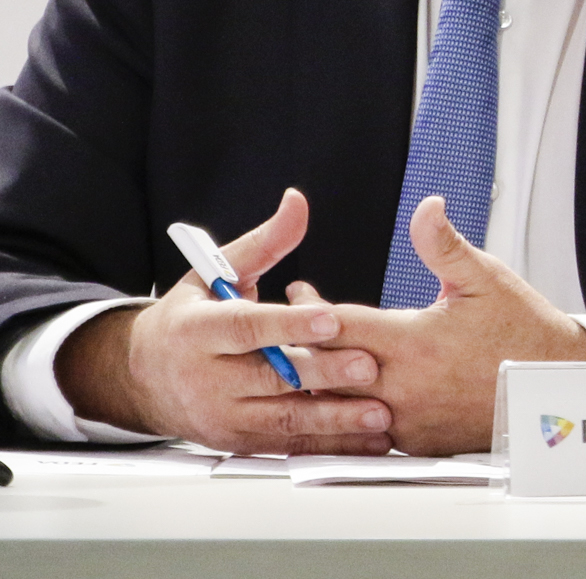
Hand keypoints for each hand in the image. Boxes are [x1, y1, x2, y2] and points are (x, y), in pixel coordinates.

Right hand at [55, 187, 391, 452]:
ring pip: (282, 421)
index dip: (289, 324)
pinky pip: (286, 447)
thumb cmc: (187, 321)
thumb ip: (264, 243)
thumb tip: (297, 204)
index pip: (246, 328)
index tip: (331, 318)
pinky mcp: (236, 443)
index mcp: (196, 331)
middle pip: (270, 378)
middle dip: (322, 374)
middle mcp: (205, 378)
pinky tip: (365, 443)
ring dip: (334, 421)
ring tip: (379, 415)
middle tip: (369, 367)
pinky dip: (327, 447)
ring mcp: (220, 416)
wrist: (140, 378)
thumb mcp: (214, 275)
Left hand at [318, 195, 585, 454]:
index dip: (310, 307)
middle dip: (304, 346)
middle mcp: (403, 387)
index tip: (300, 293)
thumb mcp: (486, 278)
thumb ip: (444, 245)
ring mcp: (406, 420)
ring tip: (312, 358)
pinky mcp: (415, 442)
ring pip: (338, 406)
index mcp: (414, 343)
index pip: (338, 325)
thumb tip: (426, 208)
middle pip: (325, 369)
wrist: (553, 389)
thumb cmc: (523, 333)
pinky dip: (349, 411)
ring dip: (321, 381)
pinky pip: (365, 431)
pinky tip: (347, 395)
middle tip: (293, 327)